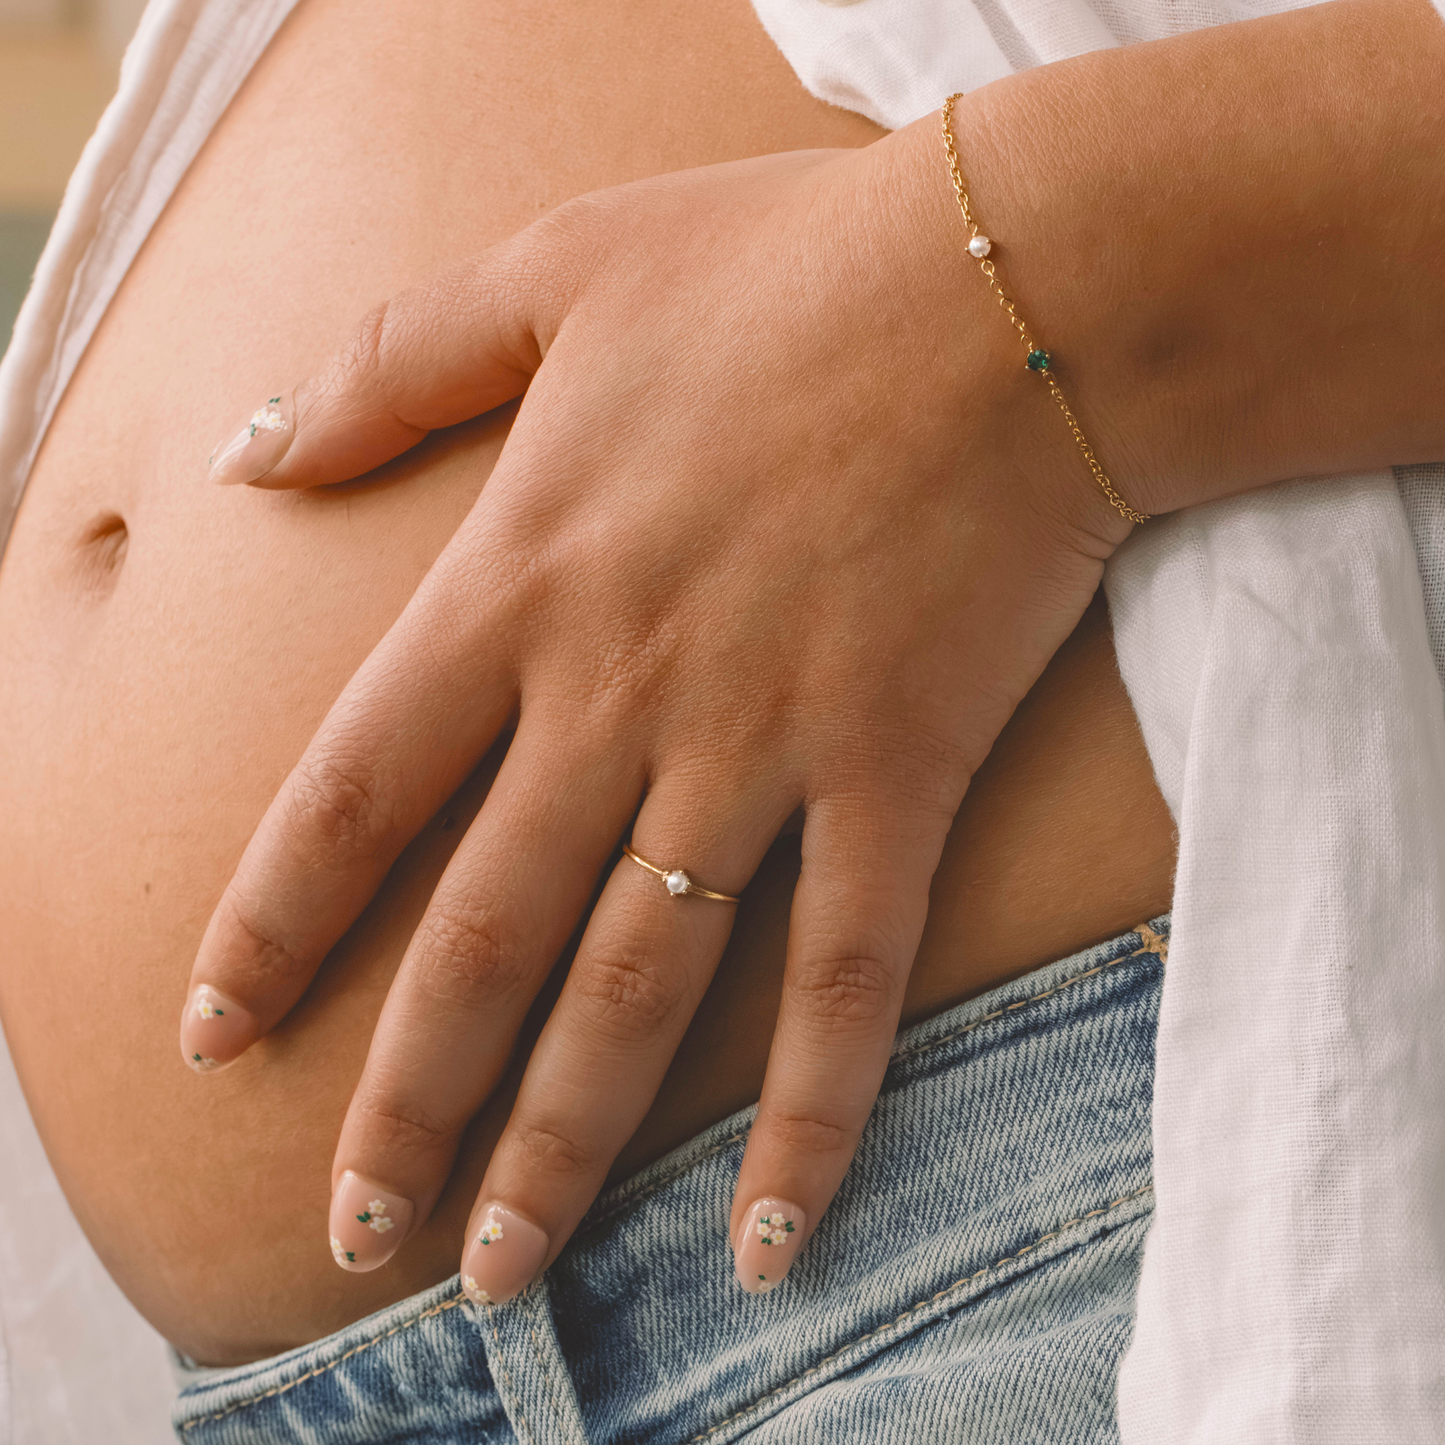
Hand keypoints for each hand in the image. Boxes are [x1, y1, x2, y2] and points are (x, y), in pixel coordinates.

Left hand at [181, 112, 1127, 1301]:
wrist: (1011, 286)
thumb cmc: (784, 268)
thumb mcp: (552, 269)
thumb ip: (387, 358)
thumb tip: (249, 445)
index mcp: (522, 582)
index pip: (355, 792)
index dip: (275, 924)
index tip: (213, 1035)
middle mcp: (622, 697)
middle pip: (482, 938)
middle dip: (406, 1097)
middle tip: (353, 1229)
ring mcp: (765, 750)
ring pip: (635, 991)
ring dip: (562, 1146)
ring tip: (505, 1275)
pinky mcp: (900, 775)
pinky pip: (844, 977)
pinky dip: (806, 1114)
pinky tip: (769, 1239)